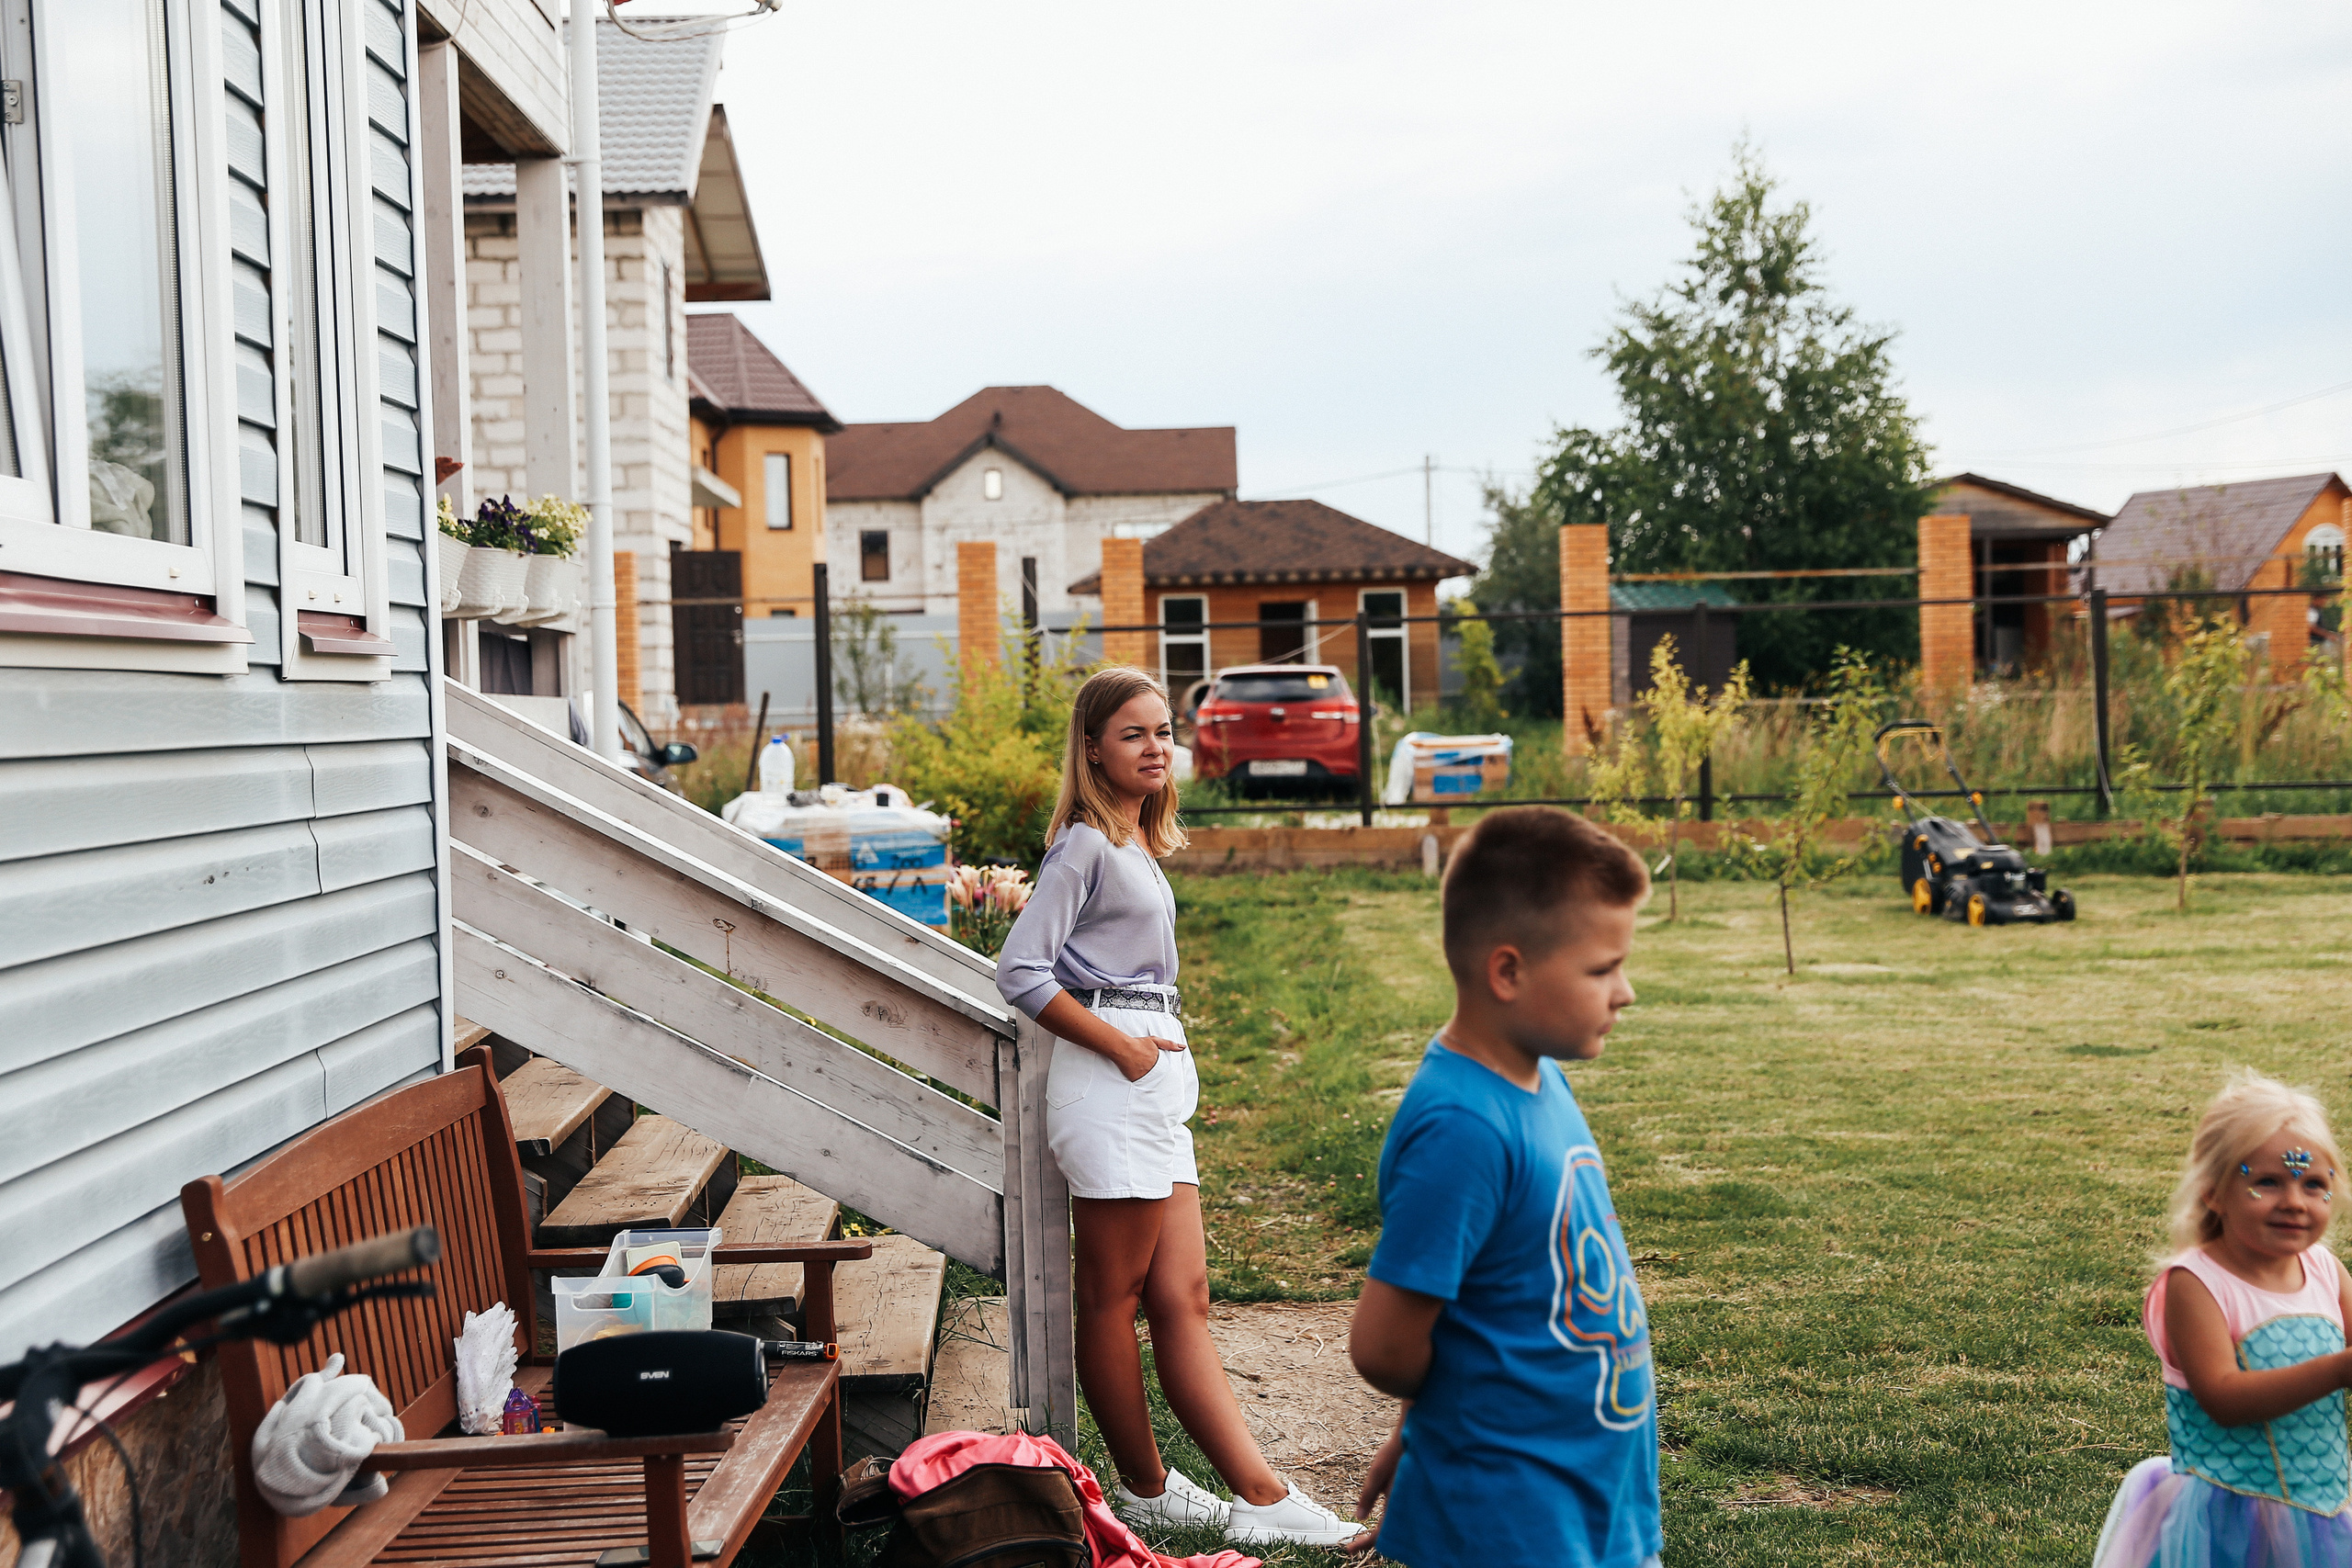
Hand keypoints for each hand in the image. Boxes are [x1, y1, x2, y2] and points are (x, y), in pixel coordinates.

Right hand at [1116, 1034, 1182, 1081]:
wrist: (1123, 1048)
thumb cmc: (1139, 1043)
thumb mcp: (1156, 1041)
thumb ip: (1170, 1044)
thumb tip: (1183, 1047)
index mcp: (1158, 1062)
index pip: (1166, 1071)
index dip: (1166, 1073)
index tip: (1168, 1076)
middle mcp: (1152, 1070)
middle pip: (1159, 1077)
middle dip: (1158, 1077)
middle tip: (1160, 1080)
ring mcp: (1144, 1076)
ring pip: (1151, 1080)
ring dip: (1150, 1079)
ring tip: (1146, 1075)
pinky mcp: (1135, 1080)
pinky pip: (1141, 1083)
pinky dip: (1141, 1081)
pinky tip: (1139, 1077)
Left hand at [1342, 1418, 1403, 1551]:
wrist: (1418, 1439)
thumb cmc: (1396, 1453)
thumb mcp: (1376, 1474)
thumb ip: (1367, 1496)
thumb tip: (1359, 1516)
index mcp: (1395, 1506)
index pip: (1380, 1534)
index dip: (1364, 1544)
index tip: (1348, 1550)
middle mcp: (1404, 1508)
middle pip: (1388, 1534)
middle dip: (1372, 1541)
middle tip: (1355, 1545)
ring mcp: (1409, 1502)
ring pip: (1395, 1525)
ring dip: (1381, 1532)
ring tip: (1365, 1535)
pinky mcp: (1410, 1495)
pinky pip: (1400, 1514)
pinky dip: (1390, 1520)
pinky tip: (1383, 1518)